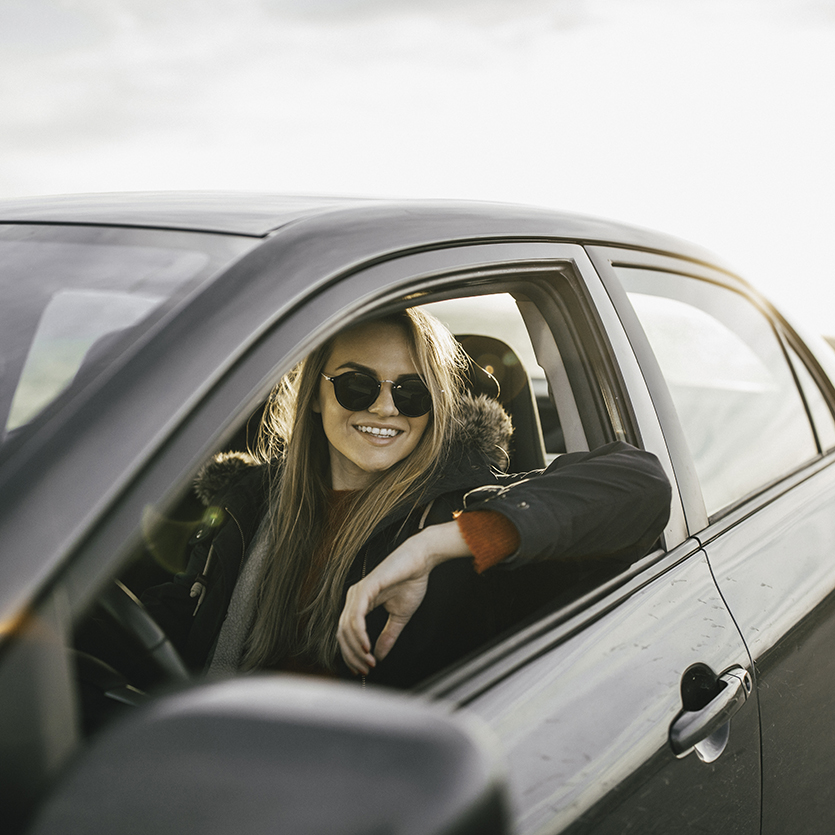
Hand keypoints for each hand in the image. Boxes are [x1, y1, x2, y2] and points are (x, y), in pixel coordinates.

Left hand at [336, 521, 470, 675]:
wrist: (421, 561)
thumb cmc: (411, 581)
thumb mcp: (399, 616)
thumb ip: (388, 635)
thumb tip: (379, 656)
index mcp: (360, 603)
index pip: (347, 633)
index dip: (351, 654)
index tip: (361, 670)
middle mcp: (354, 597)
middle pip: (343, 634)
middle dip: (353, 656)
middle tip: (366, 669)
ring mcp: (357, 592)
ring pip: (347, 628)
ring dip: (356, 649)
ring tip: (369, 661)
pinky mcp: (365, 588)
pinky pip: (356, 617)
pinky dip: (359, 635)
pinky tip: (367, 647)